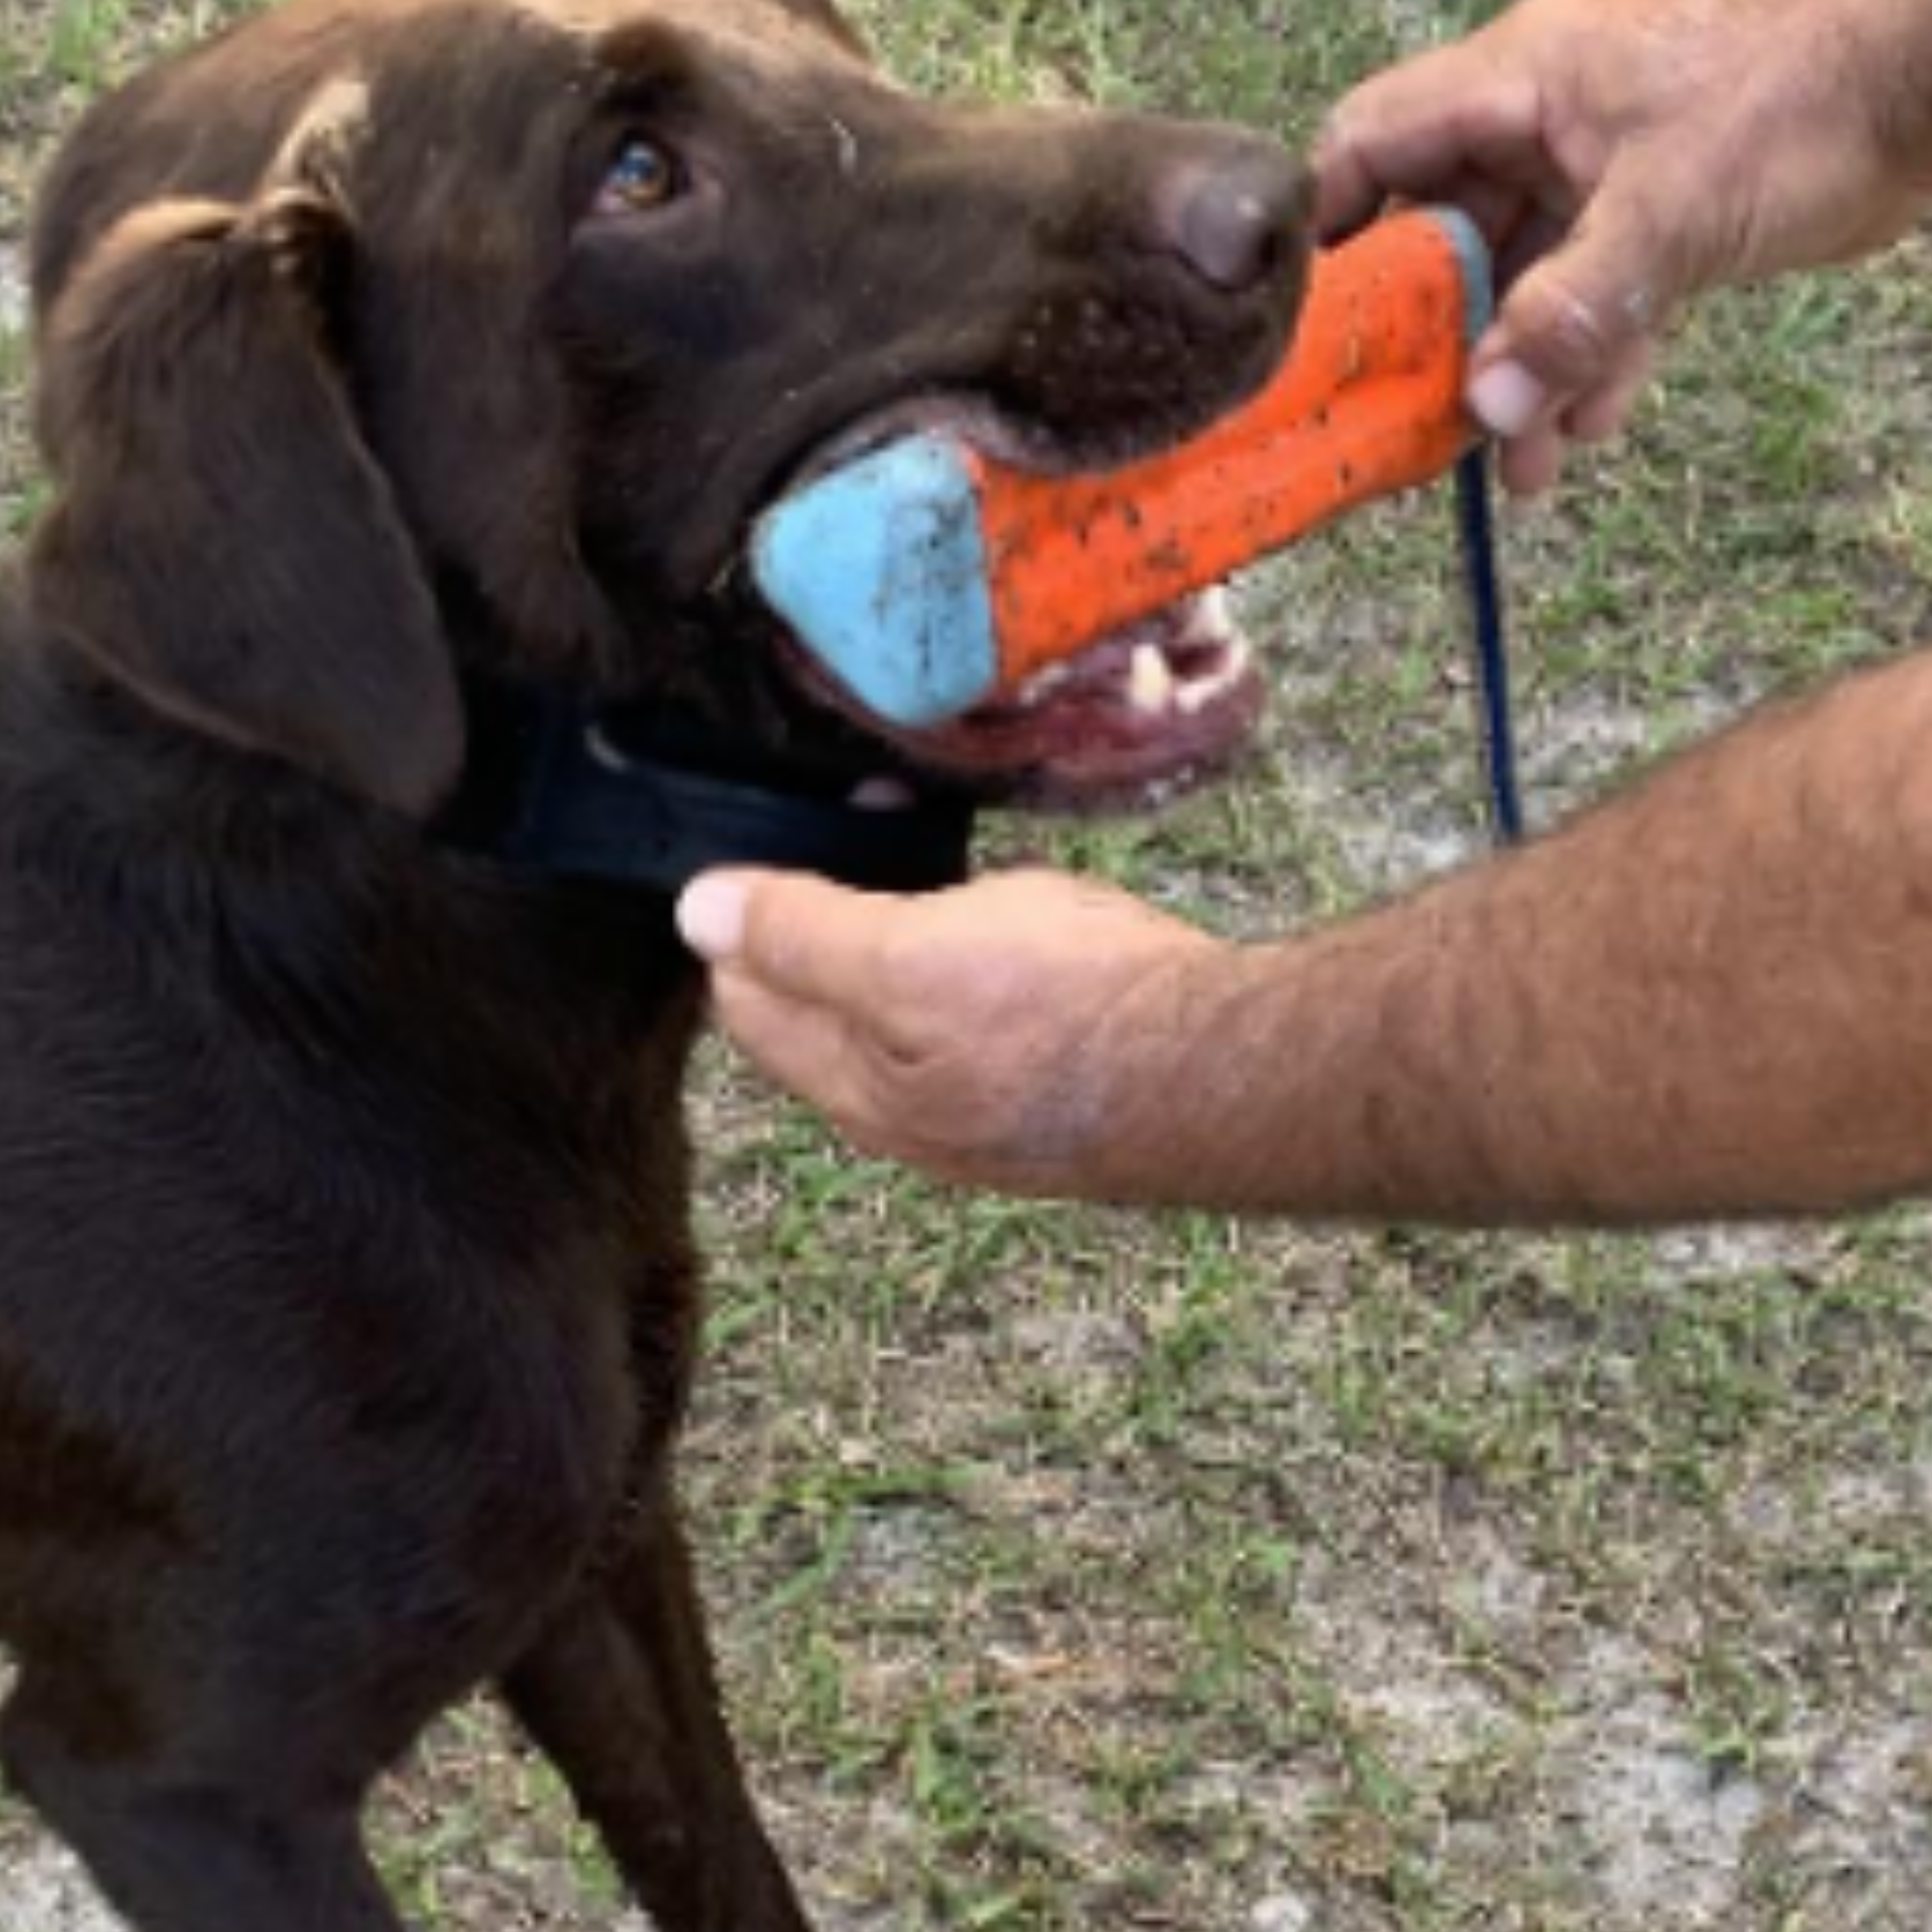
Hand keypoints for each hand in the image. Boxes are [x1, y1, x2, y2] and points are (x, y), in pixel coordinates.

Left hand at [675, 866, 1222, 1194]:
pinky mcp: (1069, 1086)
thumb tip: (697, 910)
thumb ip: (800, 936)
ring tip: (972, 863)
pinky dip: (1002, 956)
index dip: (752, 910)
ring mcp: (996, 1107)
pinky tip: (1048, 924)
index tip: (796, 831)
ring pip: (924, 1004)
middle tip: (885, 817)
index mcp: (856, 1089)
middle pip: (836, 1002)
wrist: (1235, 1069)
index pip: (749, 999)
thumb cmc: (1068, 1013)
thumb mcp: (909, 958)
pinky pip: (1003, 1011)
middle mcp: (916, 1115)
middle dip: (843, 912)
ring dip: (931, 926)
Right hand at [1311, 0, 1931, 497]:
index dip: (1330, 227)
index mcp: (1517, 78)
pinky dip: (1595, 351)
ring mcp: (1607, 163)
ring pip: (1534, 273)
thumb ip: (1575, 316)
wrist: (1925, 81)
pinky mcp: (1668, 208)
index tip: (1313, 327)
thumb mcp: (1669, 217)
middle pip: (1450, 227)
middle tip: (1420, 430)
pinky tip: (1588, 429)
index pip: (1374, 140)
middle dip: (1442, 332)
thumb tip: (1491, 406)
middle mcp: (1546, 116)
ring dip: (1524, 364)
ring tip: (1514, 469)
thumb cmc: (1792, 105)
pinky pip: (1604, 287)